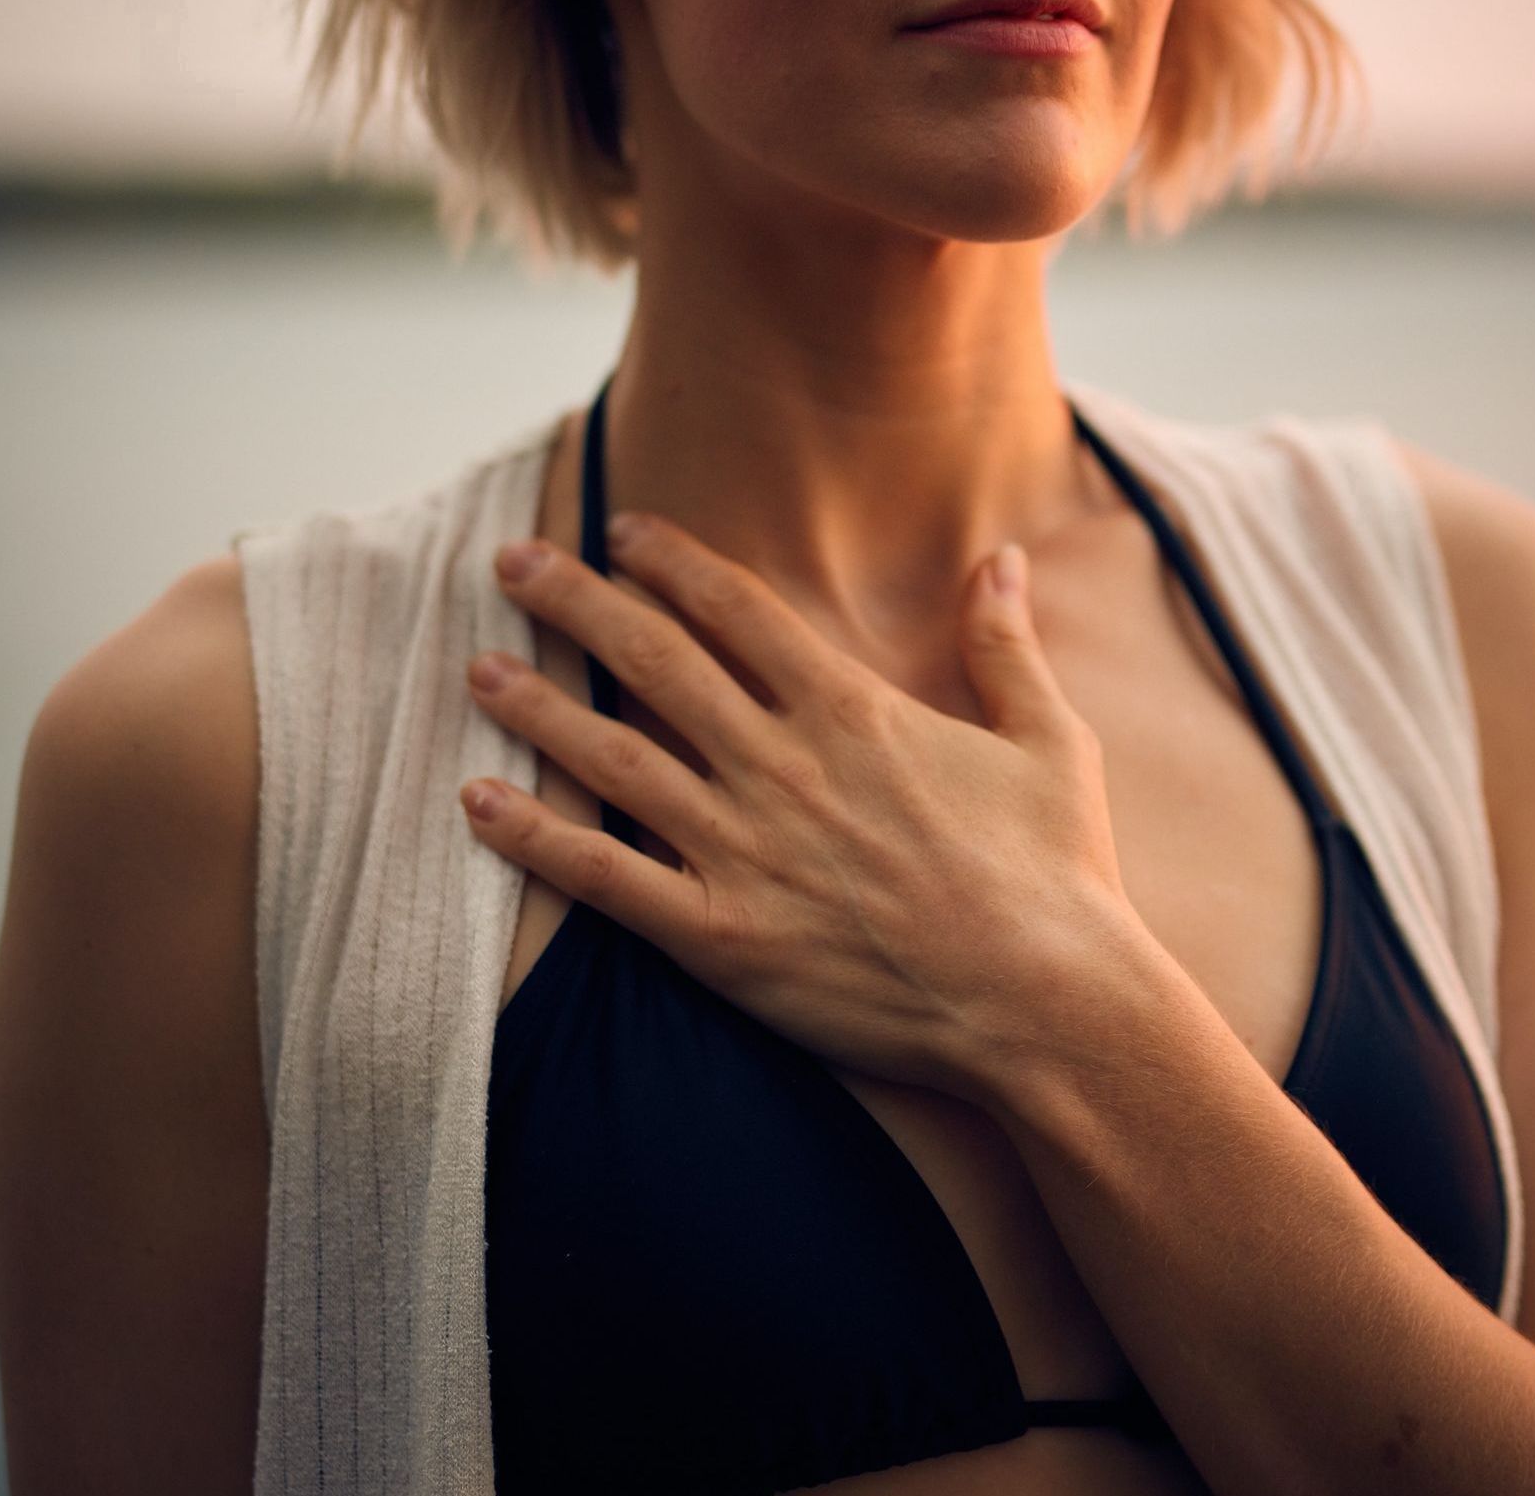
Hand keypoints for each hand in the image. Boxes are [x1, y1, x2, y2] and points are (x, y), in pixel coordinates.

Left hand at [460, 512, 1137, 1100]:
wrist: (1048, 1005)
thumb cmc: (1057, 873)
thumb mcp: (1049, 739)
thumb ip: (1006, 642)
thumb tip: (1002, 555)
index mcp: (851, 711)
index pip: (736, 609)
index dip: (670, 561)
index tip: (621, 529)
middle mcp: (782, 765)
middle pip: (654, 659)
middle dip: (577, 601)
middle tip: (512, 562)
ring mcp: (745, 850)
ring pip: (614, 757)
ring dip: (537, 706)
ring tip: (477, 668)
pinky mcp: (722, 937)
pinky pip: (605, 879)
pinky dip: (535, 839)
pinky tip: (477, 802)